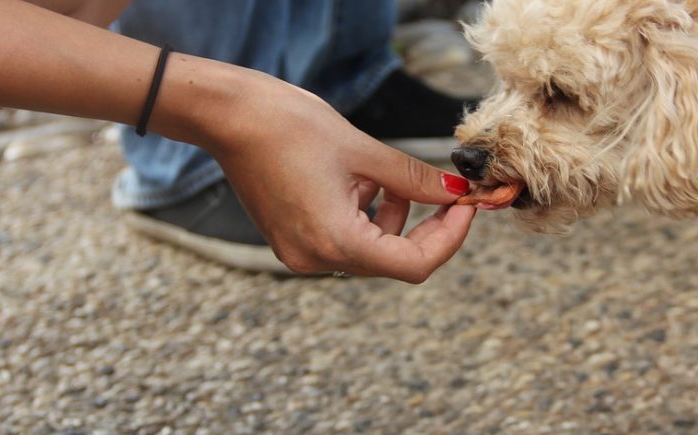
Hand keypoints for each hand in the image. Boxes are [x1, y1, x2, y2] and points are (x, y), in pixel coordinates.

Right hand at [204, 70, 476, 282]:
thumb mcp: (364, 152)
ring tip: (386, 176)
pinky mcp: (291, 241)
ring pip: (371, 251)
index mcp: (336, 241)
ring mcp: (300, 253)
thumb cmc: (290, 126)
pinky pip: (345, 241)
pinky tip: (360, 182)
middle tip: (449, 193)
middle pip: (394, 260)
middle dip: (426, 227)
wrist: (229, 117)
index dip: (450, 238)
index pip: (415, 264)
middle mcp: (316, 258)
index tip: (467, 206)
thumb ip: (415, 179)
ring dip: (395, 219)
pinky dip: (366, 217)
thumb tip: (457, 193)